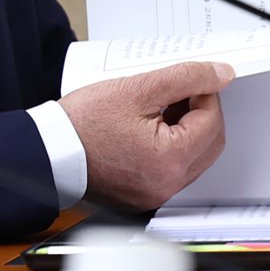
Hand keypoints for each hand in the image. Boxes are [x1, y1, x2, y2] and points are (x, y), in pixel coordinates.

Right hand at [59, 60, 233, 210]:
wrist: (50, 151)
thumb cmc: (82, 124)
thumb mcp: (137, 88)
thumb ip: (184, 78)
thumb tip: (219, 75)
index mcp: (169, 160)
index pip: (212, 122)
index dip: (206, 94)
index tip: (193, 80)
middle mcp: (166, 185)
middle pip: (210, 144)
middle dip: (202, 113)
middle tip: (181, 92)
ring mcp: (155, 194)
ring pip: (194, 157)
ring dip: (188, 130)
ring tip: (161, 107)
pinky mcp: (143, 196)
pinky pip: (173, 169)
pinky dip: (172, 146)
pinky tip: (150, 126)